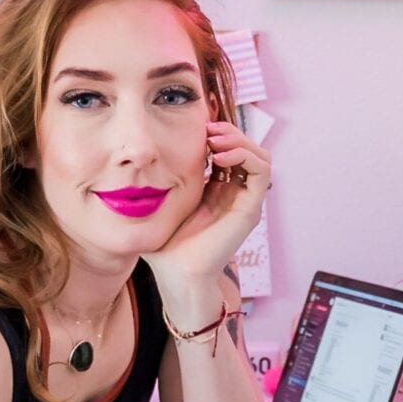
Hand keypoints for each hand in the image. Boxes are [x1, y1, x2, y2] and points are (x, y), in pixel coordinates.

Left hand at [144, 120, 269, 307]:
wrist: (177, 273)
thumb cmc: (165, 245)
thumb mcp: (161, 202)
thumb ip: (158, 180)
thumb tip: (140, 156)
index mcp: (217, 190)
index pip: (229, 150)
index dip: (217, 133)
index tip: (196, 128)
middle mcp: (235, 194)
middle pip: (247, 148)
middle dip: (229, 132)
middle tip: (207, 130)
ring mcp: (245, 201)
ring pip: (260, 155)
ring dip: (239, 140)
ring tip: (214, 141)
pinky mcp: (250, 209)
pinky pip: (262, 170)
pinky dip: (245, 155)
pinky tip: (219, 157)